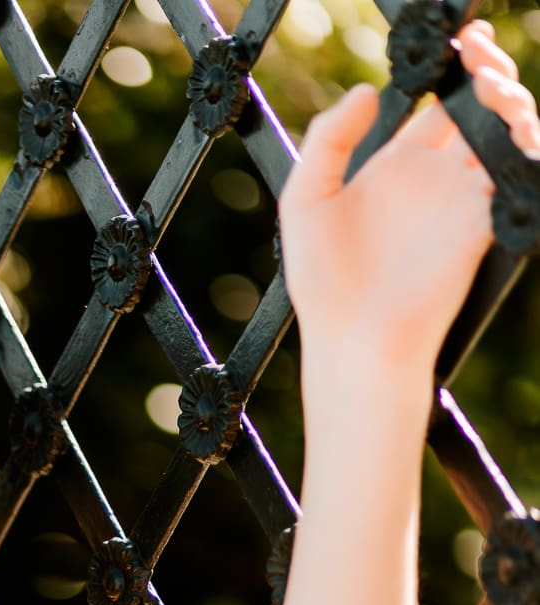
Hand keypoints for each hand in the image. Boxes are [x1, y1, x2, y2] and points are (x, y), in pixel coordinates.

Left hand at [277, 19, 539, 373]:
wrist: (353, 340)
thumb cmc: (323, 282)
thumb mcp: (306, 198)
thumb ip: (328, 139)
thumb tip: (368, 89)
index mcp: (397, 166)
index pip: (441, 103)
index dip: (455, 68)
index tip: (457, 44)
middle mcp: (436, 178)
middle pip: (481, 108)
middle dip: (490, 70)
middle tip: (480, 54)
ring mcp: (464, 199)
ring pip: (507, 132)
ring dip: (511, 100)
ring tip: (491, 87)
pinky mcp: (484, 222)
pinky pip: (517, 173)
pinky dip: (524, 146)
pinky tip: (510, 127)